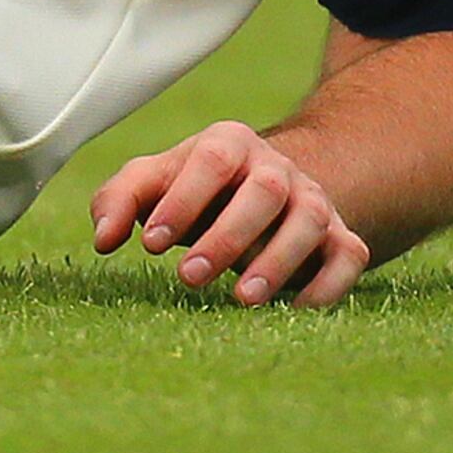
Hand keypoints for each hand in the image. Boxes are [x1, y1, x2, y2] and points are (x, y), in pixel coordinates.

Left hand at [89, 121, 371, 306]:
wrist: (263, 194)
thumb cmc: (194, 191)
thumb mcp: (152, 183)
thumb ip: (119, 201)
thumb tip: (103, 239)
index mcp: (228, 143)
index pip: (210, 161)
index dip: (182, 200)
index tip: (150, 244)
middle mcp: (277, 167)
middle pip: (265, 191)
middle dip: (227, 236)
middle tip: (188, 278)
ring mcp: (315, 200)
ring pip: (310, 222)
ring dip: (278, 262)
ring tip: (242, 298)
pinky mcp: (341, 237)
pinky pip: (349, 256)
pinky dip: (329, 283)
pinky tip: (295, 309)